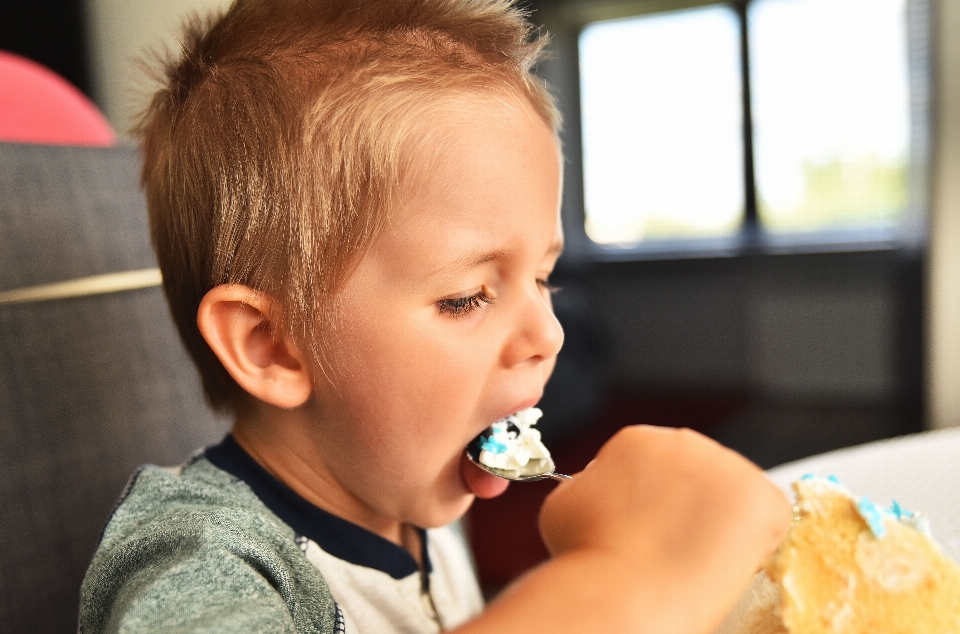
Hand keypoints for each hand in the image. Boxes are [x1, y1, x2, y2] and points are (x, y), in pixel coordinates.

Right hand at [539, 426, 790, 631]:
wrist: (627, 590)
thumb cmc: (591, 556)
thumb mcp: (566, 503)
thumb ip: (589, 484)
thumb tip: (599, 487)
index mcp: (637, 439)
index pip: (655, 464)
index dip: (651, 502)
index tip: (646, 529)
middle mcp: (686, 441)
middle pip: (697, 473)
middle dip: (689, 506)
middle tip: (673, 547)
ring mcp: (729, 467)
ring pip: (732, 495)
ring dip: (721, 523)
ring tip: (696, 560)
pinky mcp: (765, 498)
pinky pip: (769, 518)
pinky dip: (756, 543)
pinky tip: (724, 563)